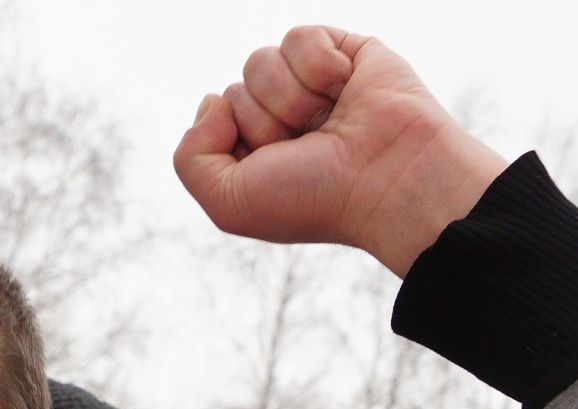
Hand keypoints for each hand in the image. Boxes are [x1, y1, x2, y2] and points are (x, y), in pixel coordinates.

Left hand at [173, 26, 507, 275]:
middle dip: (264, 120)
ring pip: (259, 61)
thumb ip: (189, 157)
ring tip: (327, 121)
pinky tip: (344, 88)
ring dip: (290, 97)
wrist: (387, 179)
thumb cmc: (312, 198)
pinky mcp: (344, 52)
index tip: (274, 166)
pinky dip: (318, 66)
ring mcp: (313, 85)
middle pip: (235, 90)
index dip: (235, 141)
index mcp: (256, 153)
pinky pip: (298, 37)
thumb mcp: (227, 202)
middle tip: (307, 146)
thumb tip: (211, 99)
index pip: (213, 119)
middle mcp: (282, 118)